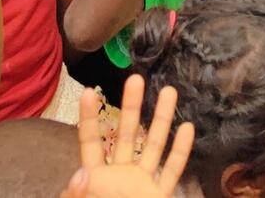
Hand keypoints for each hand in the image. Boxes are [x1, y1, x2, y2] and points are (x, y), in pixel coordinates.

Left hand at [61, 76, 193, 197]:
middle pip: (125, 134)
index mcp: (96, 178)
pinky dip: (180, 151)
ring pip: (154, 147)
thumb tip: (80, 173)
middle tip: (136, 78)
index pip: (91, 141)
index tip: (91, 92)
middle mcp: (120, 176)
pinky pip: (172, 172)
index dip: (90, 118)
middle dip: (131, 106)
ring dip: (162, 120)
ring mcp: (142, 185)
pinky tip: (187, 128)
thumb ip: (77, 196)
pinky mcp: (158, 196)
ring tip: (170, 91)